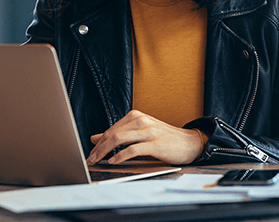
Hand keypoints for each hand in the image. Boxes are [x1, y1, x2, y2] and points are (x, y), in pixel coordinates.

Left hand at [86, 110, 201, 165]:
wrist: (189, 142)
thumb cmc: (164, 138)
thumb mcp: (139, 132)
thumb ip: (119, 134)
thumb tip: (95, 137)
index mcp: (136, 116)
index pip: (111, 129)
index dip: (98, 142)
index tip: (90, 153)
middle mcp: (141, 120)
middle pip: (113, 133)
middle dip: (98, 148)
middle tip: (90, 159)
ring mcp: (148, 131)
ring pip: (119, 139)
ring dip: (105, 151)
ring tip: (98, 161)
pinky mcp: (155, 143)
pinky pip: (133, 149)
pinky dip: (120, 156)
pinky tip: (114, 161)